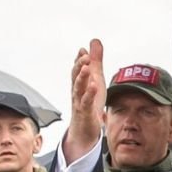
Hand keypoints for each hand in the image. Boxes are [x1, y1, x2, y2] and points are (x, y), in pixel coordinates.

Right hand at [64, 40, 105, 162]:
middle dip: (79, 65)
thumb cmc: (89, 103)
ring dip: (82, 77)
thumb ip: (95, 60)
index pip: (77, 69)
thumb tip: (94, 41)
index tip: (83, 50)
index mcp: (80, 83)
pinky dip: (89, 94)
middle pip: (76, 76)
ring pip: (79, 88)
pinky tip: (94, 86)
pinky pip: (86, 102)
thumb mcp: (95, 78)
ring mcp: (80, 102)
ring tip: (87, 67)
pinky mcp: (85, 112)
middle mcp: (77, 92)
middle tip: (85, 56)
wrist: (84, 130)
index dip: (79, 60)